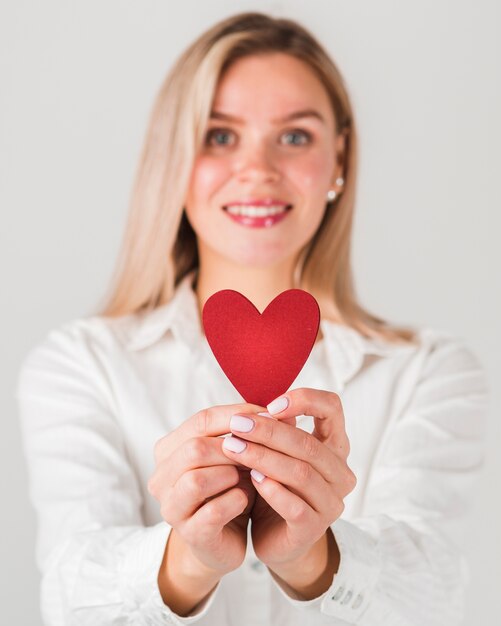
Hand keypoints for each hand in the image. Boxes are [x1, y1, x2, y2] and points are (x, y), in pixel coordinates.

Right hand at [147, 402, 263, 575]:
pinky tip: (245, 498)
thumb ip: (255, 433)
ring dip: (230, 475)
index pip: (201, 421)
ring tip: (249, 477)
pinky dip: (235, 502)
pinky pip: (213, 512)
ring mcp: (172, 507)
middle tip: (261, 451)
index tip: (267, 416)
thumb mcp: (239, 456)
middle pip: (195, 448)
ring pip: (197, 480)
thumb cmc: (229, 489)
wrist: (224, 539)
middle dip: (234, 448)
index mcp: (169, 449)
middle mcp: (162, 477)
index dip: (236, 416)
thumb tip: (286, 413)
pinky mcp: (190, 534)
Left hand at [221, 388, 356, 570]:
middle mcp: (340, 473)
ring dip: (263, 457)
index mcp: (335, 446)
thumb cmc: (278, 486)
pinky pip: (295, 506)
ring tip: (233, 448)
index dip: (305, 399)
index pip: (333, 408)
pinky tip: (251, 479)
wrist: (278, 538)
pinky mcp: (313, 528)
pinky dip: (272, 490)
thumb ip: (278, 430)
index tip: (272, 404)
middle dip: (270, 431)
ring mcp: (330, 503)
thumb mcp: (279, 453)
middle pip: (308, 444)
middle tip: (237, 424)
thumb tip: (263, 408)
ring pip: (301, 473)